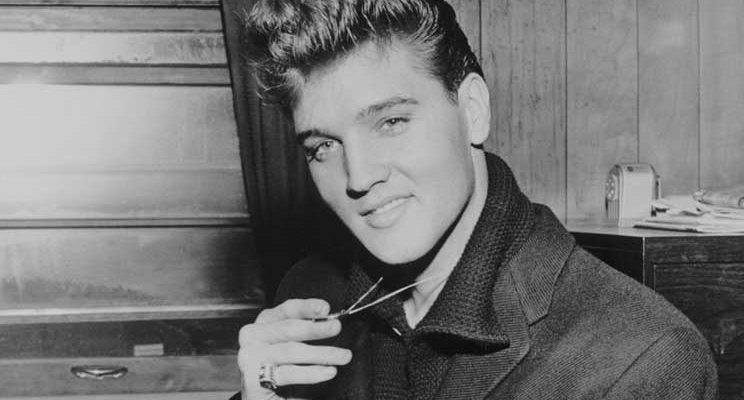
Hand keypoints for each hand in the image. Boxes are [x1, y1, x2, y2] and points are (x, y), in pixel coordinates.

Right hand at [238, 298, 352, 399]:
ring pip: (291, 351)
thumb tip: (330, 323)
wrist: (265, 397)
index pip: (287, 310)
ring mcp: (250, 356)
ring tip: (342, 355)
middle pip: (289, 328)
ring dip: (320, 353)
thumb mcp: (293, 345)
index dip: (307, 307)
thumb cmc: (281, 369)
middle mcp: (253, 335)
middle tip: (336, 327)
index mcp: (264, 323)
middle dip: (316, 328)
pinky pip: (288, 373)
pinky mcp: (252, 378)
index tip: (325, 309)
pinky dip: (311, 373)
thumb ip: (306, 333)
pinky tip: (328, 372)